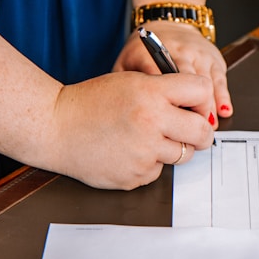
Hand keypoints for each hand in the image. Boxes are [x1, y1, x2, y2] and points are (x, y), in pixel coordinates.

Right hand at [47, 71, 214, 189]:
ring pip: (183, 155)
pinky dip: (150, 163)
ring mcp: (144, 152)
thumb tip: (199, 107)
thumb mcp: (131, 82)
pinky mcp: (136, 176)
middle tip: (192, 131)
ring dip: (173, 148)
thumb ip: (166, 91)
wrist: (55, 127)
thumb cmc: (91, 102)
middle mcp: (151, 122)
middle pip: (202, 132)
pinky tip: (129, 151)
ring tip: (148, 138)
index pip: (202, 91)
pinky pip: (159, 170)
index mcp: (152, 93)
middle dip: (201, 132)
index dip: (201, 100)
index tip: (196, 107)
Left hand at [113, 20, 232, 127]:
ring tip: (206, 127)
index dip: (165, 102)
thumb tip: (124, 116)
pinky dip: (222, 97)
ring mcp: (197, 53)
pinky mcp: (213, 58)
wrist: (167, 26)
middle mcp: (176, 51)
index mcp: (150, 53)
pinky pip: (219, 79)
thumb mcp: (125, 66)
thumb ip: (122, 87)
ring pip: (205, 82)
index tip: (167, 123)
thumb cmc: (144, 53)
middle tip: (190, 131)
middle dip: (191, 107)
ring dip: (208, 106)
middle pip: (186, 81)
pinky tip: (223, 112)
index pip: (157, 78)